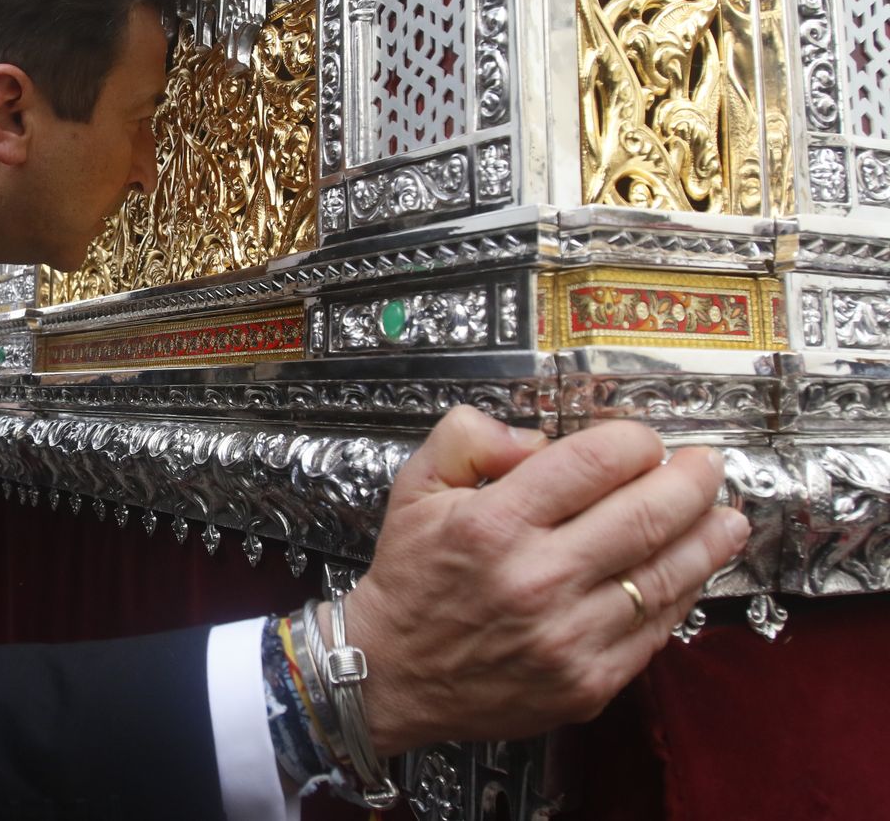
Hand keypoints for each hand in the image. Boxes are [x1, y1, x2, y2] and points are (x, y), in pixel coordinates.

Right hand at [334, 406, 748, 755]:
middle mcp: (534, 580)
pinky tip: (690, 570)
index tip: (643, 440)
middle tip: (705, 466)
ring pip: (665, 575)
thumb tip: (535, 438)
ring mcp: (566, 637)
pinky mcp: (586, 681)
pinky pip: (655, 630)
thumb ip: (469, 438)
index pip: (594, 462)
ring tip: (726, 516)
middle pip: (646, 515)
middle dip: (690, 481)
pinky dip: (681, 594)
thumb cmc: (412, 578)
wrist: (393, 672)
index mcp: (493, 524)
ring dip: (708, 539)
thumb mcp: (415, 486)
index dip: (634, 442)